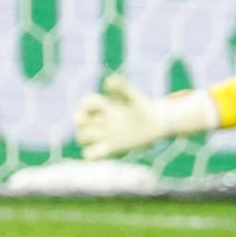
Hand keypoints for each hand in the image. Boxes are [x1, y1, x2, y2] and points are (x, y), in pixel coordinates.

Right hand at [74, 75, 216, 159]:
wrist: (156, 125)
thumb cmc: (144, 108)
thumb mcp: (134, 97)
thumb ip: (122, 88)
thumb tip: (107, 81)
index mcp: (105, 106)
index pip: (85, 103)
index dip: (88, 104)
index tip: (104, 105)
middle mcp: (101, 120)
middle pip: (78, 120)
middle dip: (81, 119)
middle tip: (98, 120)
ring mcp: (104, 135)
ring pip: (81, 137)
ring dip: (86, 136)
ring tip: (103, 134)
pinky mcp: (109, 149)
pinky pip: (91, 155)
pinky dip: (92, 154)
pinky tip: (106, 149)